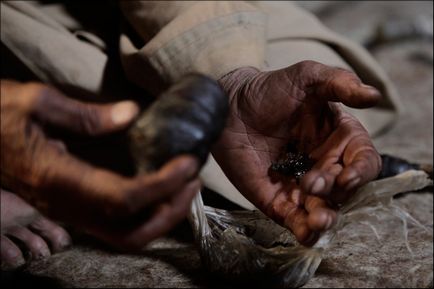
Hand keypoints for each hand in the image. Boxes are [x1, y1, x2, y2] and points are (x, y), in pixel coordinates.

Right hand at [0, 80, 200, 250]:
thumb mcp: (35, 102)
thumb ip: (85, 114)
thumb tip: (132, 114)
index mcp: (56, 179)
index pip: (123, 199)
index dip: (161, 185)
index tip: (187, 164)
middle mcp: (65, 206)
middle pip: (130, 232)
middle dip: (170, 211)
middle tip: (193, 181)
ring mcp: (69, 212)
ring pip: (126, 236)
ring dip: (162, 216)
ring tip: (185, 186)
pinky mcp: (73, 208)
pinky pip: (117, 225)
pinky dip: (147, 213)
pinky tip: (162, 188)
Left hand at [214, 61, 381, 244]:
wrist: (229, 104)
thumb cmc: (269, 89)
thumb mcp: (306, 77)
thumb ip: (339, 83)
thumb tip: (374, 95)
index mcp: (338, 139)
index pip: (363, 161)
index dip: (361, 171)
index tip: (347, 175)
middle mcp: (324, 165)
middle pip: (344, 189)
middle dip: (334, 191)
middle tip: (312, 182)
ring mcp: (300, 184)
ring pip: (323, 210)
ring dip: (325, 219)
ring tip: (319, 220)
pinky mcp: (277, 198)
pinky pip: (294, 219)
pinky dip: (303, 230)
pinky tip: (306, 234)